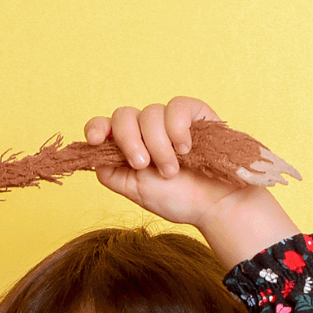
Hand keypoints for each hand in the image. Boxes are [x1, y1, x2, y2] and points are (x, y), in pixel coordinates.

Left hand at [84, 98, 243, 228]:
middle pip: (123, 115)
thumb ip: (112, 174)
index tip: (95, 139)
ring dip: (159, 146)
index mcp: (132, 148)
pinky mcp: (194, 113)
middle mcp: (148, 131)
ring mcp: (170, 121)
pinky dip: (177, 129)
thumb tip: (94, 156)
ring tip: (174, 169)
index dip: (96, 127)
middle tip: (143, 165)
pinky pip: (176, 107)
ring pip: (150, 114)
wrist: (217, 205)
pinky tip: (186, 149)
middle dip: (129, 140)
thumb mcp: (137, 192)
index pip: (106, 127)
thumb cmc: (181, 200)